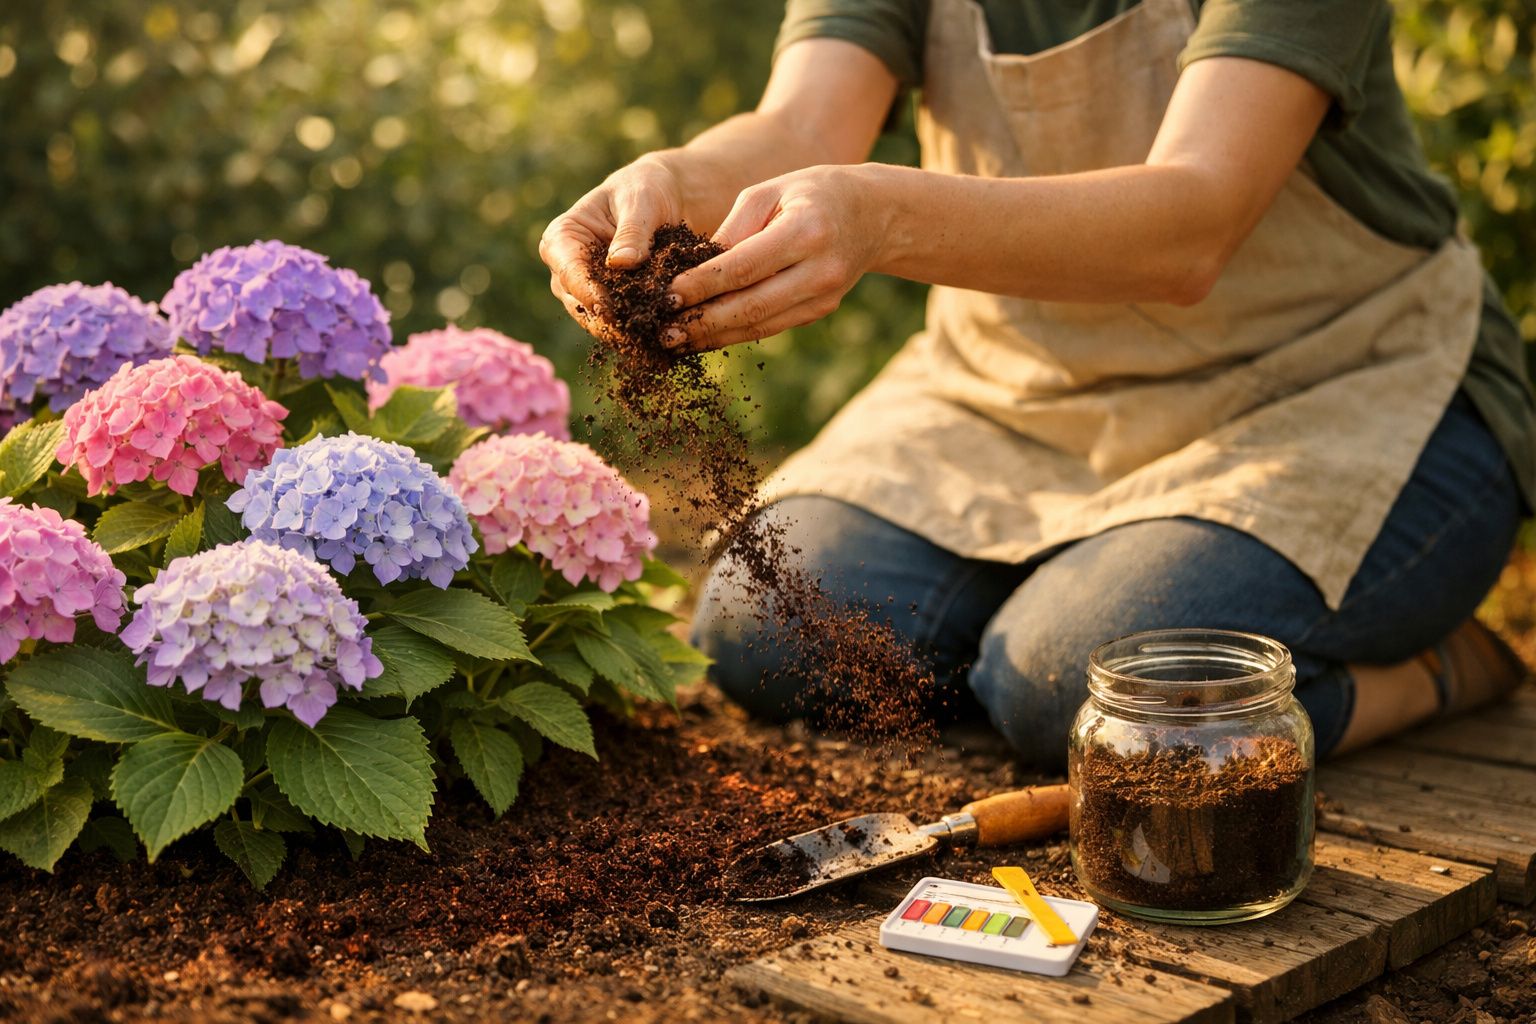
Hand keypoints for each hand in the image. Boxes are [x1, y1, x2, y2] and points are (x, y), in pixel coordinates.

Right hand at [538, 155, 685, 341]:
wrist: (664, 200)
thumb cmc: (646, 189)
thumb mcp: (642, 201)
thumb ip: (632, 231)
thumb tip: (620, 263)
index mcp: (561, 239)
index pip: (569, 272)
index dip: (589, 293)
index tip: (610, 308)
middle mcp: (566, 270)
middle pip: (580, 306)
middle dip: (610, 322)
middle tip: (640, 333)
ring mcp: (585, 292)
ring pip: (599, 323)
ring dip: (626, 334)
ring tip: (656, 340)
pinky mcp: (609, 306)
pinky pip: (620, 328)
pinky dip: (640, 336)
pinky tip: (664, 342)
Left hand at [665, 164, 888, 351]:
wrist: (873, 214)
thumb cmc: (810, 193)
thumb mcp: (770, 191)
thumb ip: (733, 229)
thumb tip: (693, 270)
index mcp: (806, 231)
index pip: (743, 267)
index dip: (701, 286)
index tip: (665, 296)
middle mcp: (820, 270)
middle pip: (751, 306)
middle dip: (702, 322)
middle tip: (662, 331)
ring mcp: (824, 296)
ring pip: (760, 325)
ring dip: (714, 336)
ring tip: (675, 341)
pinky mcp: (821, 311)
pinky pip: (771, 327)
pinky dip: (735, 333)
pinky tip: (704, 336)